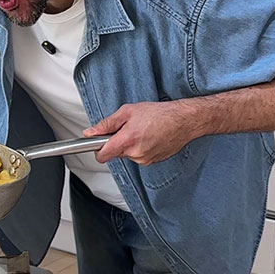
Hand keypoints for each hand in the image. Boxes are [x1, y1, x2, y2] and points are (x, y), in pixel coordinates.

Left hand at [83, 101, 202, 164]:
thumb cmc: (160, 114)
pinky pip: (139, 156)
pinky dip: (140, 148)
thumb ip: (107, 123)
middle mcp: (136, 153)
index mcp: (128, 140)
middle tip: (127, 128)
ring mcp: (145, 159)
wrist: (184, 121)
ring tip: (142, 130)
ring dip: (130, 145)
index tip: (97, 143)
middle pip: (115, 153)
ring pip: (127, 154)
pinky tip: (149, 136)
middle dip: (117, 142)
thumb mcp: (128, 111)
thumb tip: (91, 132)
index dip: (97, 149)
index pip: (102, 156)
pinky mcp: (153, 161)